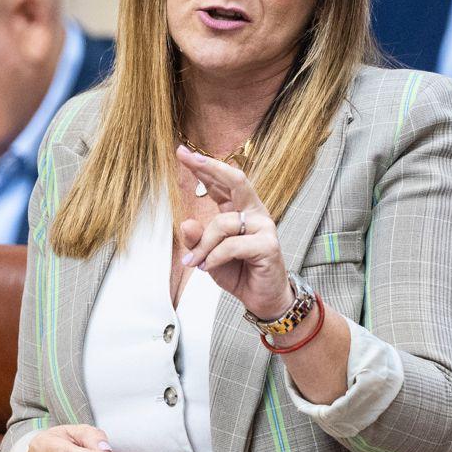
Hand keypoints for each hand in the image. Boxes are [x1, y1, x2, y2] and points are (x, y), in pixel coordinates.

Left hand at [176, 144, 291, 320]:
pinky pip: (232, 244)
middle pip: (236, 180)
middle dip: (210, 167)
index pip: (222, 182)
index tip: (182, 152)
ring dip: (203, 245)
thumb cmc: (238, 272)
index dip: (204, 166)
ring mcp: (264, 227)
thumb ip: (197, 240)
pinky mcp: (268, 245)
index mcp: (241, 210)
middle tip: (189, 158)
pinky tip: (209, 267)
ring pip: (223, 223)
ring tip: (195, 262)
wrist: (262, 299)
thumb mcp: (208, 256)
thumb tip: (185, 223)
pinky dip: (215, 257)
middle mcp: (254, 213)